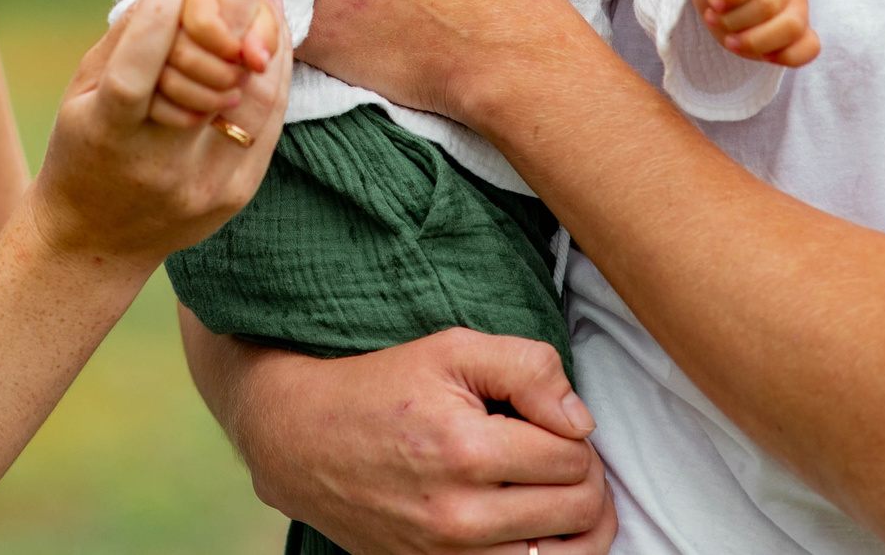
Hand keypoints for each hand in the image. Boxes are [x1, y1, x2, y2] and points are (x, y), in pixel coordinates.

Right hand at [25, 0, 289, 265]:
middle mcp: (158, 167)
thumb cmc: (84, 146)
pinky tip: (271, 40)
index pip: (135, 76)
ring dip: (266, 41)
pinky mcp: (236, 195)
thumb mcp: (84, 94)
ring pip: (253, 102)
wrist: (96, 240)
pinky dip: (274, 76)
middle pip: (211, 85)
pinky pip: (268, 125)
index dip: (158, 22)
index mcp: (106, 138)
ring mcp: (203, 186)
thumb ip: (126, 42)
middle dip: (234, 18)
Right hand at [193, 320, 614, 553]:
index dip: (574, 432)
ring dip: (576, 523)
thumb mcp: (450, 349)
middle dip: (584, 476)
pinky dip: (545, 553)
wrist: (300, 440)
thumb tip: (580, 419)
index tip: (550, 421)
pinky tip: (535, 525)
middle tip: (558, 452)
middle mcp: (459, 515)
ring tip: (559, 492)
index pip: (574, 457)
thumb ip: (527, 367)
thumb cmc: (380, 388)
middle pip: (579, 510)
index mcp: (465, 450)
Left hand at [691, 0, 819, 66]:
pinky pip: (809, 49)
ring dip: (754, 41)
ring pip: (792, 28)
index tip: (714, 2)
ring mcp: (799, 4)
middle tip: (713, 19)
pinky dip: (785, 57)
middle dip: (734, 20)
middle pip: (770, 4)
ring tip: (730, 40)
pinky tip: (761, 55)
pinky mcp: (802, 31)